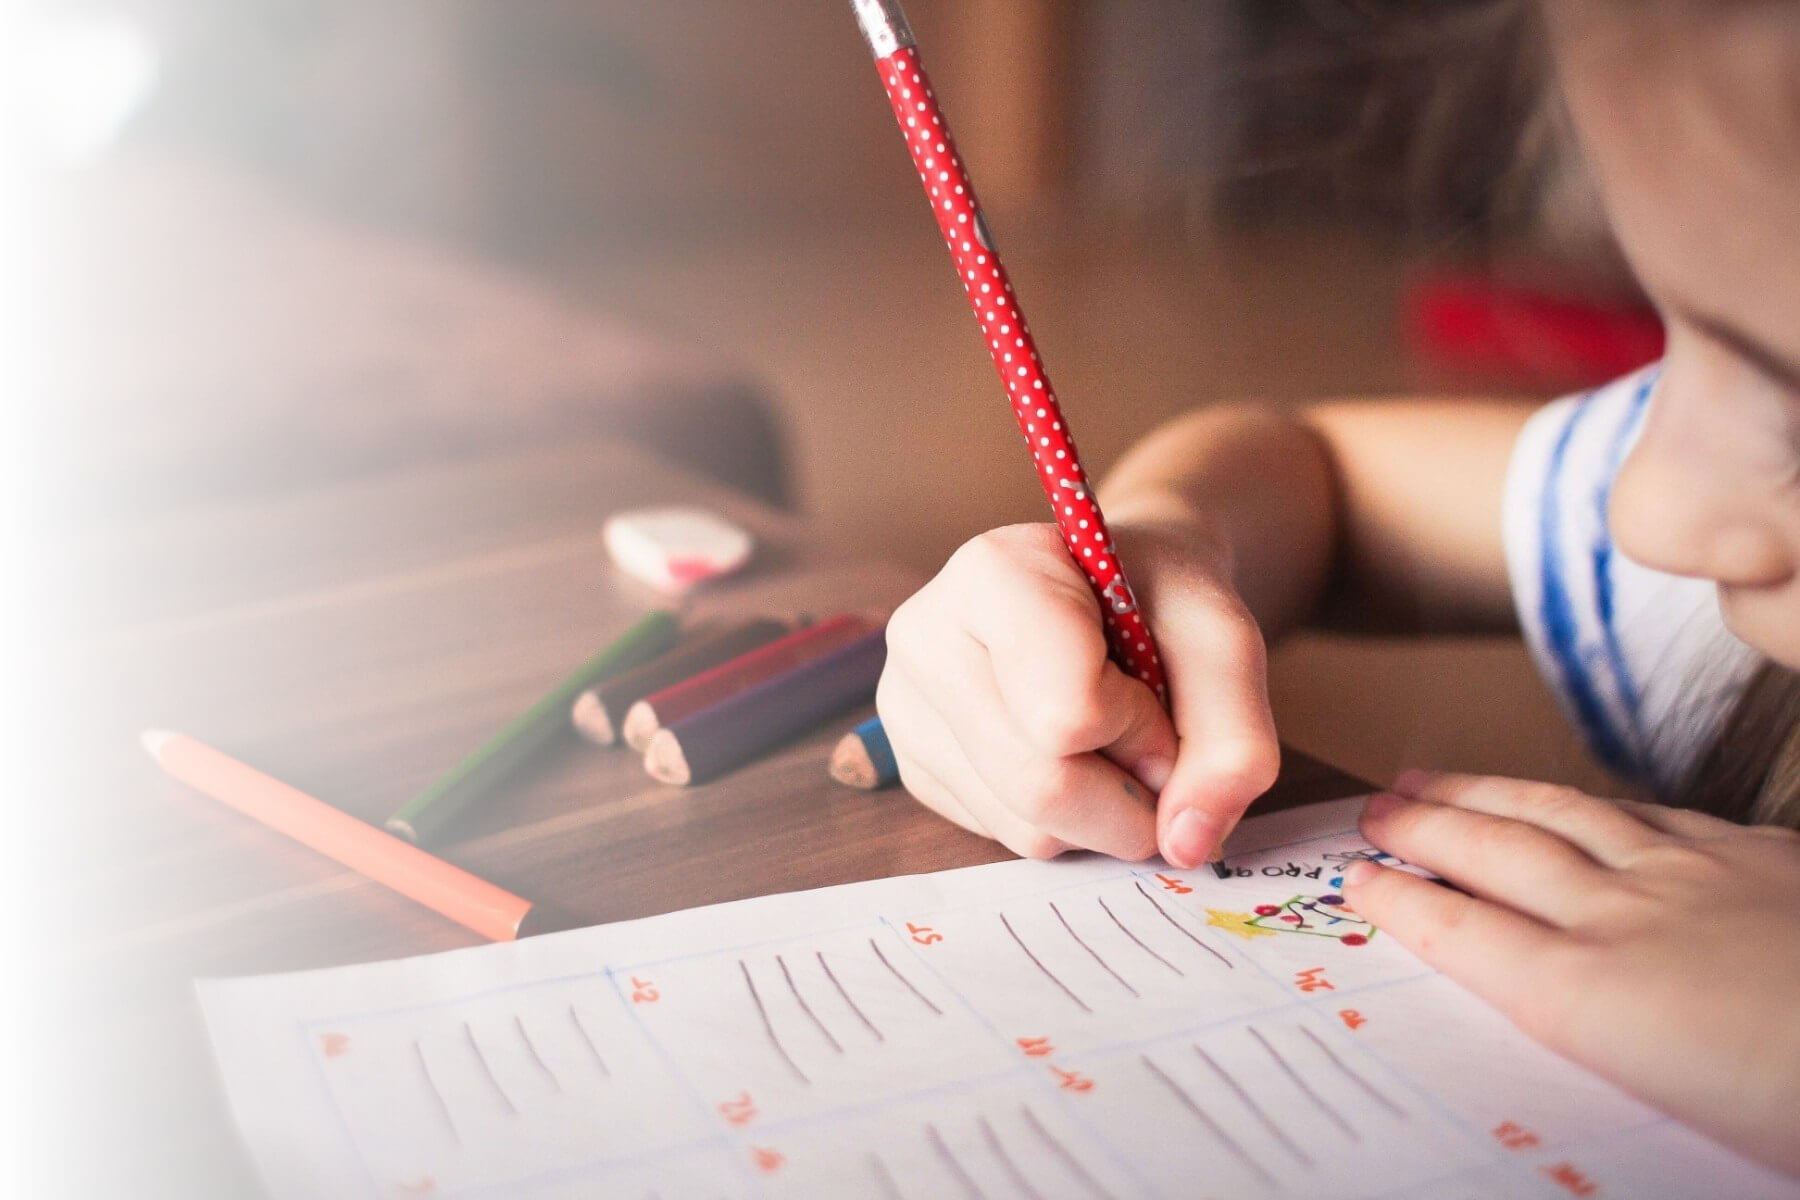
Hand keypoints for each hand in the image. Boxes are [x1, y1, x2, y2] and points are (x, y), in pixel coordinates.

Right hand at [877, 521, 1278, 866]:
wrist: (1113, 591)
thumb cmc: (1160, 601)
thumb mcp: (1224, 642)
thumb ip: (1234, 740)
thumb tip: (1185, 844)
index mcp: (992, 573)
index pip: (1067, 714)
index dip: (1141, 728)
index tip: (1156, 689)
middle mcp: (925, 636)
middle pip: (1040, 785)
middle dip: (1128, 794)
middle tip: (1153, 745)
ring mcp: (906, 706)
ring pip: (1024, 826)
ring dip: (1100, 813)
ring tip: (1107, 740)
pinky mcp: (913, 765)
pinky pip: (1003, 838)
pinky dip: (1063, 821)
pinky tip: (1066, 755)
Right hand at [1346, 771, 1799, 1176]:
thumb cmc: (1794, 1104)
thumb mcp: (1675, 1116)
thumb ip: (1597, 1046)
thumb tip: (1548, 1018)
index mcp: (1593, 998)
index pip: (1467, 934)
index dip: (1404, 901)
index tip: (1357, 879)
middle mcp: (1626, 920)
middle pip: (1499, 855)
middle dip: (1426, 827)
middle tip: (1375, 807)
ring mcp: (1695, 876)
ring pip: (1564, 815)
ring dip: (1488, 795)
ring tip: (1438, 779)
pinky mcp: (1761, 858)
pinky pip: (1652, 813)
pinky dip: (1595, 803)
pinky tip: (1584, 801)